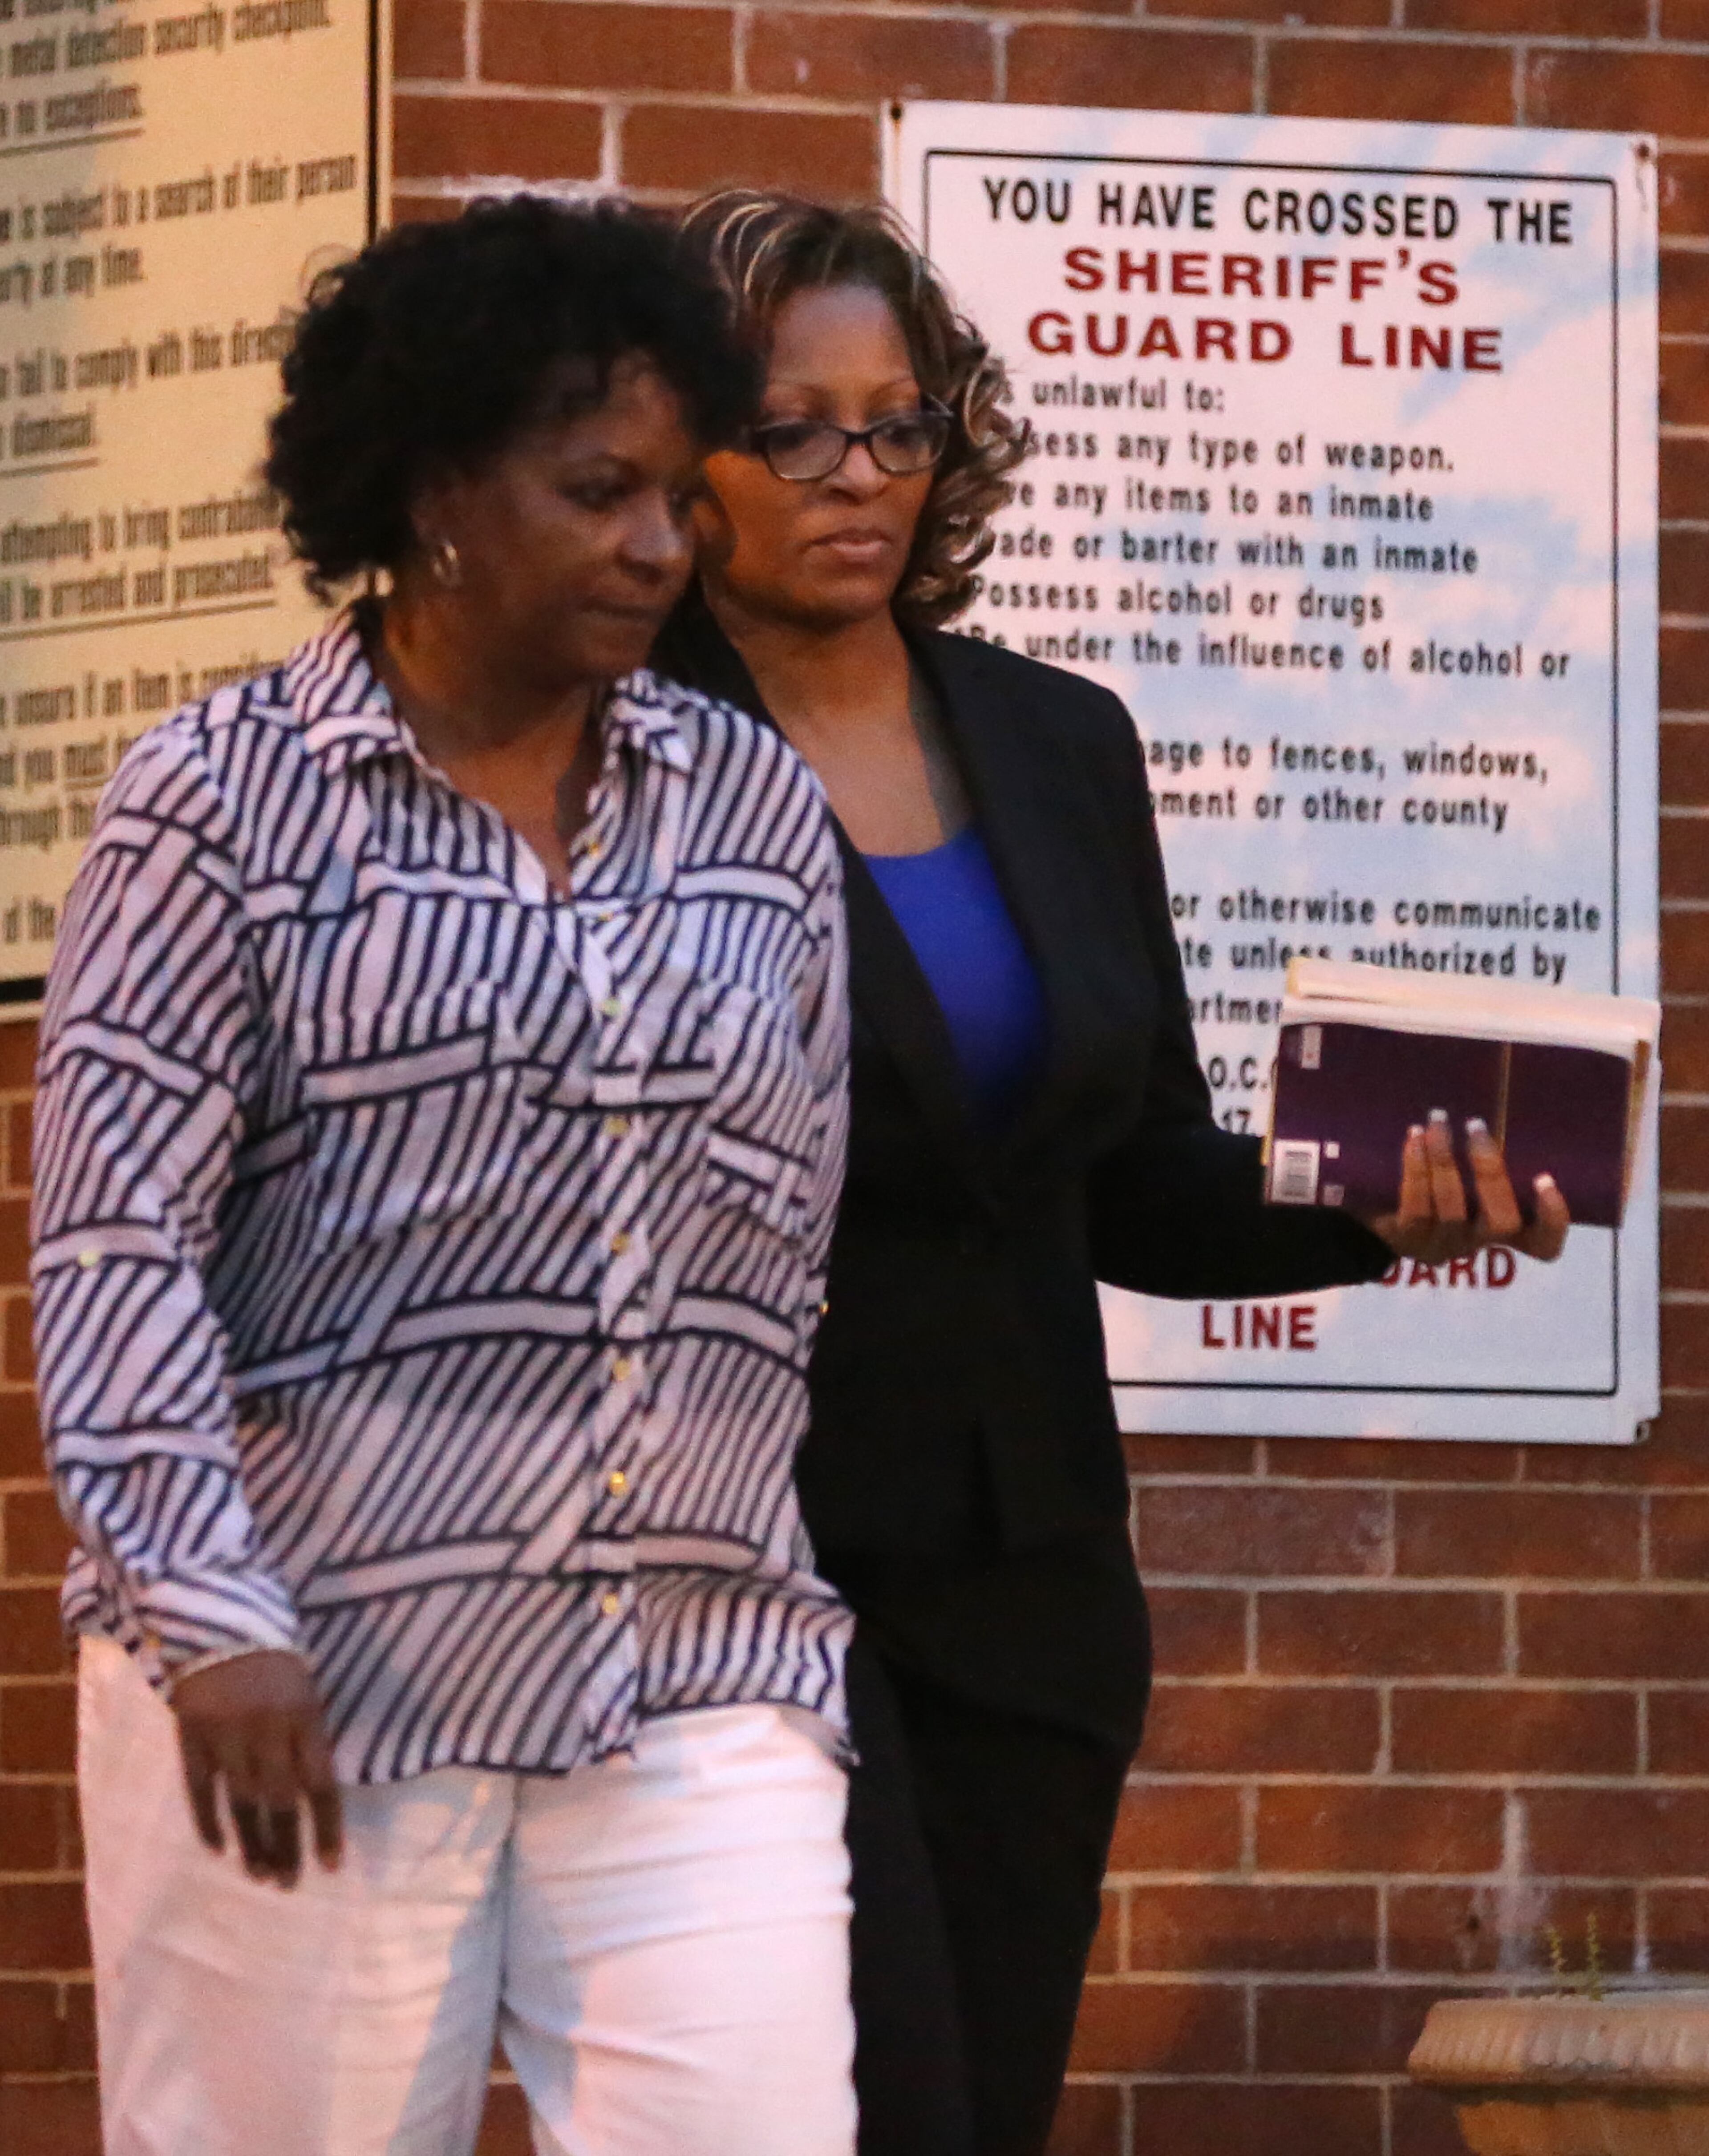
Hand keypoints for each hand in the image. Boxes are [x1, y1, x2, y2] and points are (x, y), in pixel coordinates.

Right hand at [171, 1650, 342, 1886]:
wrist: (219, 1620)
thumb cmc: (275, 1655)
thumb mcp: (306, 1688)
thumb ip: (309, 1737)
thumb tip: (312, 1794)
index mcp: (303, 1717)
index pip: (319, 1784)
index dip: (326, 1827)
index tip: (331, 1865)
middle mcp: (266, 1730)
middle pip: (279, 1802)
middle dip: (286, 1847)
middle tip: (289, 1884)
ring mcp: (226, 1735)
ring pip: (241, 1802)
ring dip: (251, 1844)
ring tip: (261, 1877)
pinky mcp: (191, 1735)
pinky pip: (200, 1787)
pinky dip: (208, 1820)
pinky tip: (218, 1849)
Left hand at [1365, 1109, 1569, 1265]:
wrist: (1368, 1212)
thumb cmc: (1429, 1184)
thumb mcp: (1461, 1176)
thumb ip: (1482, 1161)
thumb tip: (1488, 1113)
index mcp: (1499, 1229)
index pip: (1542, 1243)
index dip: (1553, 1219)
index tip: (1544, 1178)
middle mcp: (1476, 1242)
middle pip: (1502, 1222)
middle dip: (1490, 1171)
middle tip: (1476, 1126)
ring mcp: (1442, 1244)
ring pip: (1452, 1207)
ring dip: (1445, 1157)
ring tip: (1437, 1119)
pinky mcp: (1408, 1238)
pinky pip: (1417, 1203)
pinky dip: (1417, 1165)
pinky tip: (1415, 1137)